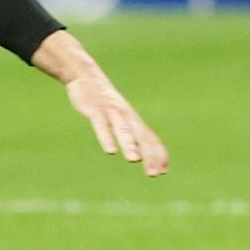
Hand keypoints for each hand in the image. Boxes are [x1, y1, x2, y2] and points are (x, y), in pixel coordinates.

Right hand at [31, 31, 169, 175]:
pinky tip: (110, 150)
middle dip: (149, 155)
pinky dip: (106, 137)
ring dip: (130, 145)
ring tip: (135, 161)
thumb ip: (128, 133)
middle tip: (156, 174)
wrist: (86, 75)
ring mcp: (111, 112)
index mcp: (132, 119)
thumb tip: (139, 153)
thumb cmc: (103, 100)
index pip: (150, 138)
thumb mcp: (118, 116)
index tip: (164, 171)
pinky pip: (101, 125)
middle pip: (141, 136)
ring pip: (123, 130)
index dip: (158, 154)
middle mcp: (126, 116)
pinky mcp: (95, 110)